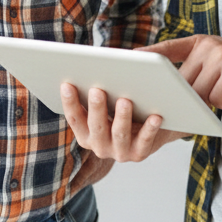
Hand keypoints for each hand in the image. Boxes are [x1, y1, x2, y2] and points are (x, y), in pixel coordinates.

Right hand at [60, 83, 183, 161]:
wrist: (146, 129)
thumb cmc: (119, 108)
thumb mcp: (106, 101)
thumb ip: (96, 90)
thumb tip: (93, 68)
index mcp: (85, 133)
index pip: (74, 118)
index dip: (69, 102)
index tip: (66, 84)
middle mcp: (99, 146)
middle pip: (96, 126)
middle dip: (96, 108)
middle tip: (97, 89)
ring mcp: (119, 152)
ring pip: (119, 134)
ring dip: (122, 117)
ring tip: (125, 100)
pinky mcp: (139, 154)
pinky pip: (145, 141)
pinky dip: (150, 129)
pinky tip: (155, 116)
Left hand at [144, 35, 221, 109]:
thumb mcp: (218, 61)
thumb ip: (196, 69)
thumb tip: (172, 93)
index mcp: (200, 42)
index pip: (169, 48)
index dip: (149, 54)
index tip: (129, 58)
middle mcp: (208, 46)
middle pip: (184, 81)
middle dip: (190, 95)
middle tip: (205, 96)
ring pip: (200, 93)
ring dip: (212, 99)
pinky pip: (217, 98)